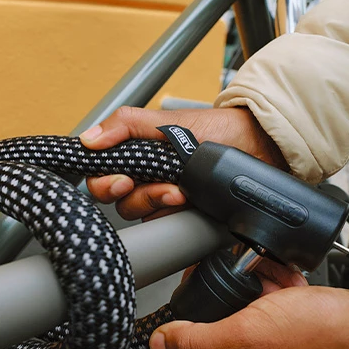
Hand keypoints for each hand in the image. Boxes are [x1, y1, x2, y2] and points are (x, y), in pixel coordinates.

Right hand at [80, 107, 286, 220]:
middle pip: (119, 201)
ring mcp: (165, 199)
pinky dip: (175, 216)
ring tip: (181, 191)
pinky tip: (188, 204)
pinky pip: (167, 226)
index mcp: (137, 155)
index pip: (101, 176)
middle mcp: (146, 178)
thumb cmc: (217, 129)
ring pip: (142, 215)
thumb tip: (89, 139)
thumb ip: (126, 125)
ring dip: (158, 203)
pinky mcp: (184, 216)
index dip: (104, 182)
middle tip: (155, 187)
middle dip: (137, 196)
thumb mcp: (167, 121)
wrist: (259, 146)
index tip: (121, 180)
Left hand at [149, 285, 348, 348]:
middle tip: (234, 274)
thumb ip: (198, 341)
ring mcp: (274, 331)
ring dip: (251, 276)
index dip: (176, 323)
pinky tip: (286, 273)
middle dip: (220, 288)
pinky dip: (276, 274)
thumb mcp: (246, 337)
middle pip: (214, 315)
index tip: (182, 291)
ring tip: (266, 273)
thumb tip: (157, 342)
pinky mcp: (294, 311)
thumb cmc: (317, 337)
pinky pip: (272, 285)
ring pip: (243, 294)